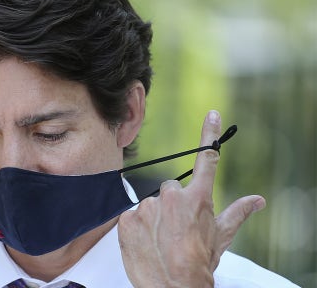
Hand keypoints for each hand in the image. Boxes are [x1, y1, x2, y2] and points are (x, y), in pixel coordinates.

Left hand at [118, 111, 265, 287]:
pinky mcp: (126, 218)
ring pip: (149, 204)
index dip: (209, 134)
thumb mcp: (221, 238)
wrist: (172, 287)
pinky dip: (137, 227)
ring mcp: (147, 207)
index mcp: (197, 198)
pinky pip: (131, 216)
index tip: (212, 114)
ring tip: (161, 240)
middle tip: (176, 228)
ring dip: (153, 217)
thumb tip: (258, 200)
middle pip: (169, 189)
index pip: (206, 159)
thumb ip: (238, 213)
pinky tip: (146, 242)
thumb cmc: (199, 263)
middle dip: (172, 205)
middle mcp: (171, 196)